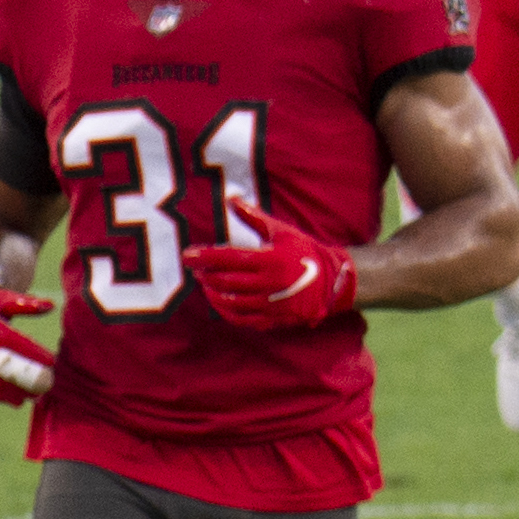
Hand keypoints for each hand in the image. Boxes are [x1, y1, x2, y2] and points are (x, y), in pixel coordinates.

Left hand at [187, 207, 359, 329]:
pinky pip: (239, 319)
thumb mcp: (281, 232)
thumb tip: (231, 198)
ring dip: (211, 292)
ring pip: (229, 302)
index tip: (186, 255)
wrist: (332, 281)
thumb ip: (254, 218)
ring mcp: (270, 304)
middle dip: (205, 274)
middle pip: (225, 281)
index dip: (204, 257)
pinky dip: (224, 310)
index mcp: (271, 260)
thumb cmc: (303, 251)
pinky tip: (218, 300)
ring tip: (205, 283)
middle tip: (196, 268)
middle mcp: (269, 283)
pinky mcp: (272, 320)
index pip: (228, 258)